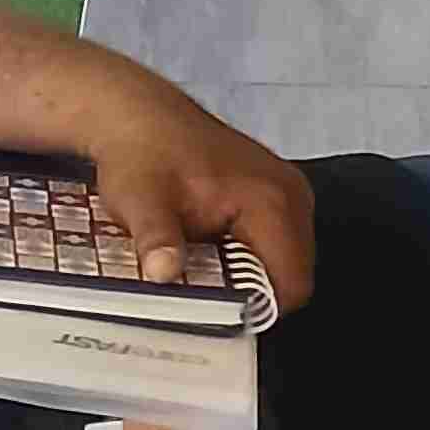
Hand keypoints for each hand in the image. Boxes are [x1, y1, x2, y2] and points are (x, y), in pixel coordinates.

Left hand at [76, 84, 316, 307]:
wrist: (138, 116)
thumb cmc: (143, 154)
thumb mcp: (140, 201)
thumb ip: (158, 240)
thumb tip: (164, 273)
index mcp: (272, 200)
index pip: (292, 283)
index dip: (257, 308)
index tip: (219, 314)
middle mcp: (291, 196)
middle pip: (291, 275)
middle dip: (250, 291)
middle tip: (204, 290)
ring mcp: (287, 193)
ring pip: (282, 261)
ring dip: (246, 274)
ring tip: (203, 266)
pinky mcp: (275, 194)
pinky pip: (273, 242)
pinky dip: (244, 255)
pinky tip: (209, 249)